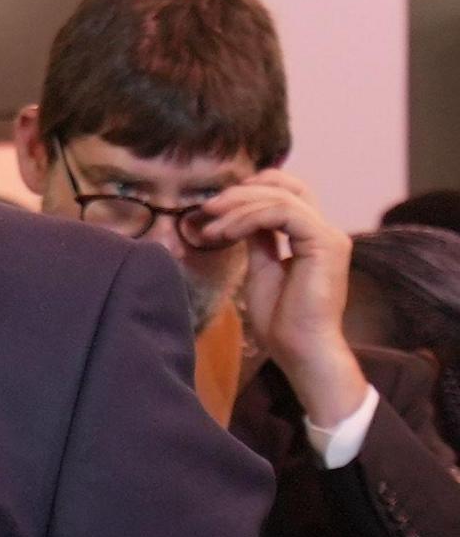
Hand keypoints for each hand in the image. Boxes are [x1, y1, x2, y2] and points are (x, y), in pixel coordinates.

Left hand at [192, 169, 367, 426]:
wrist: (299, 349)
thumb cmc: (280, 319)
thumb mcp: (262, 269)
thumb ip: (258, 240)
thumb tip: (240, 217)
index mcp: (312, 235)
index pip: (288, 192)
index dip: (251, 189)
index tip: (215, 206)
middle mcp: (326, 230)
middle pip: (285, 186)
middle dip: (240, 192)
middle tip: (207, 209)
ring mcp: (329, 235)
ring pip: (281, 198)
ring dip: (238, 207)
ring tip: (210, 228)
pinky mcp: (325, 244)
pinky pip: (283, 213)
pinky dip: (249, 218)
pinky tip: (226, 234)